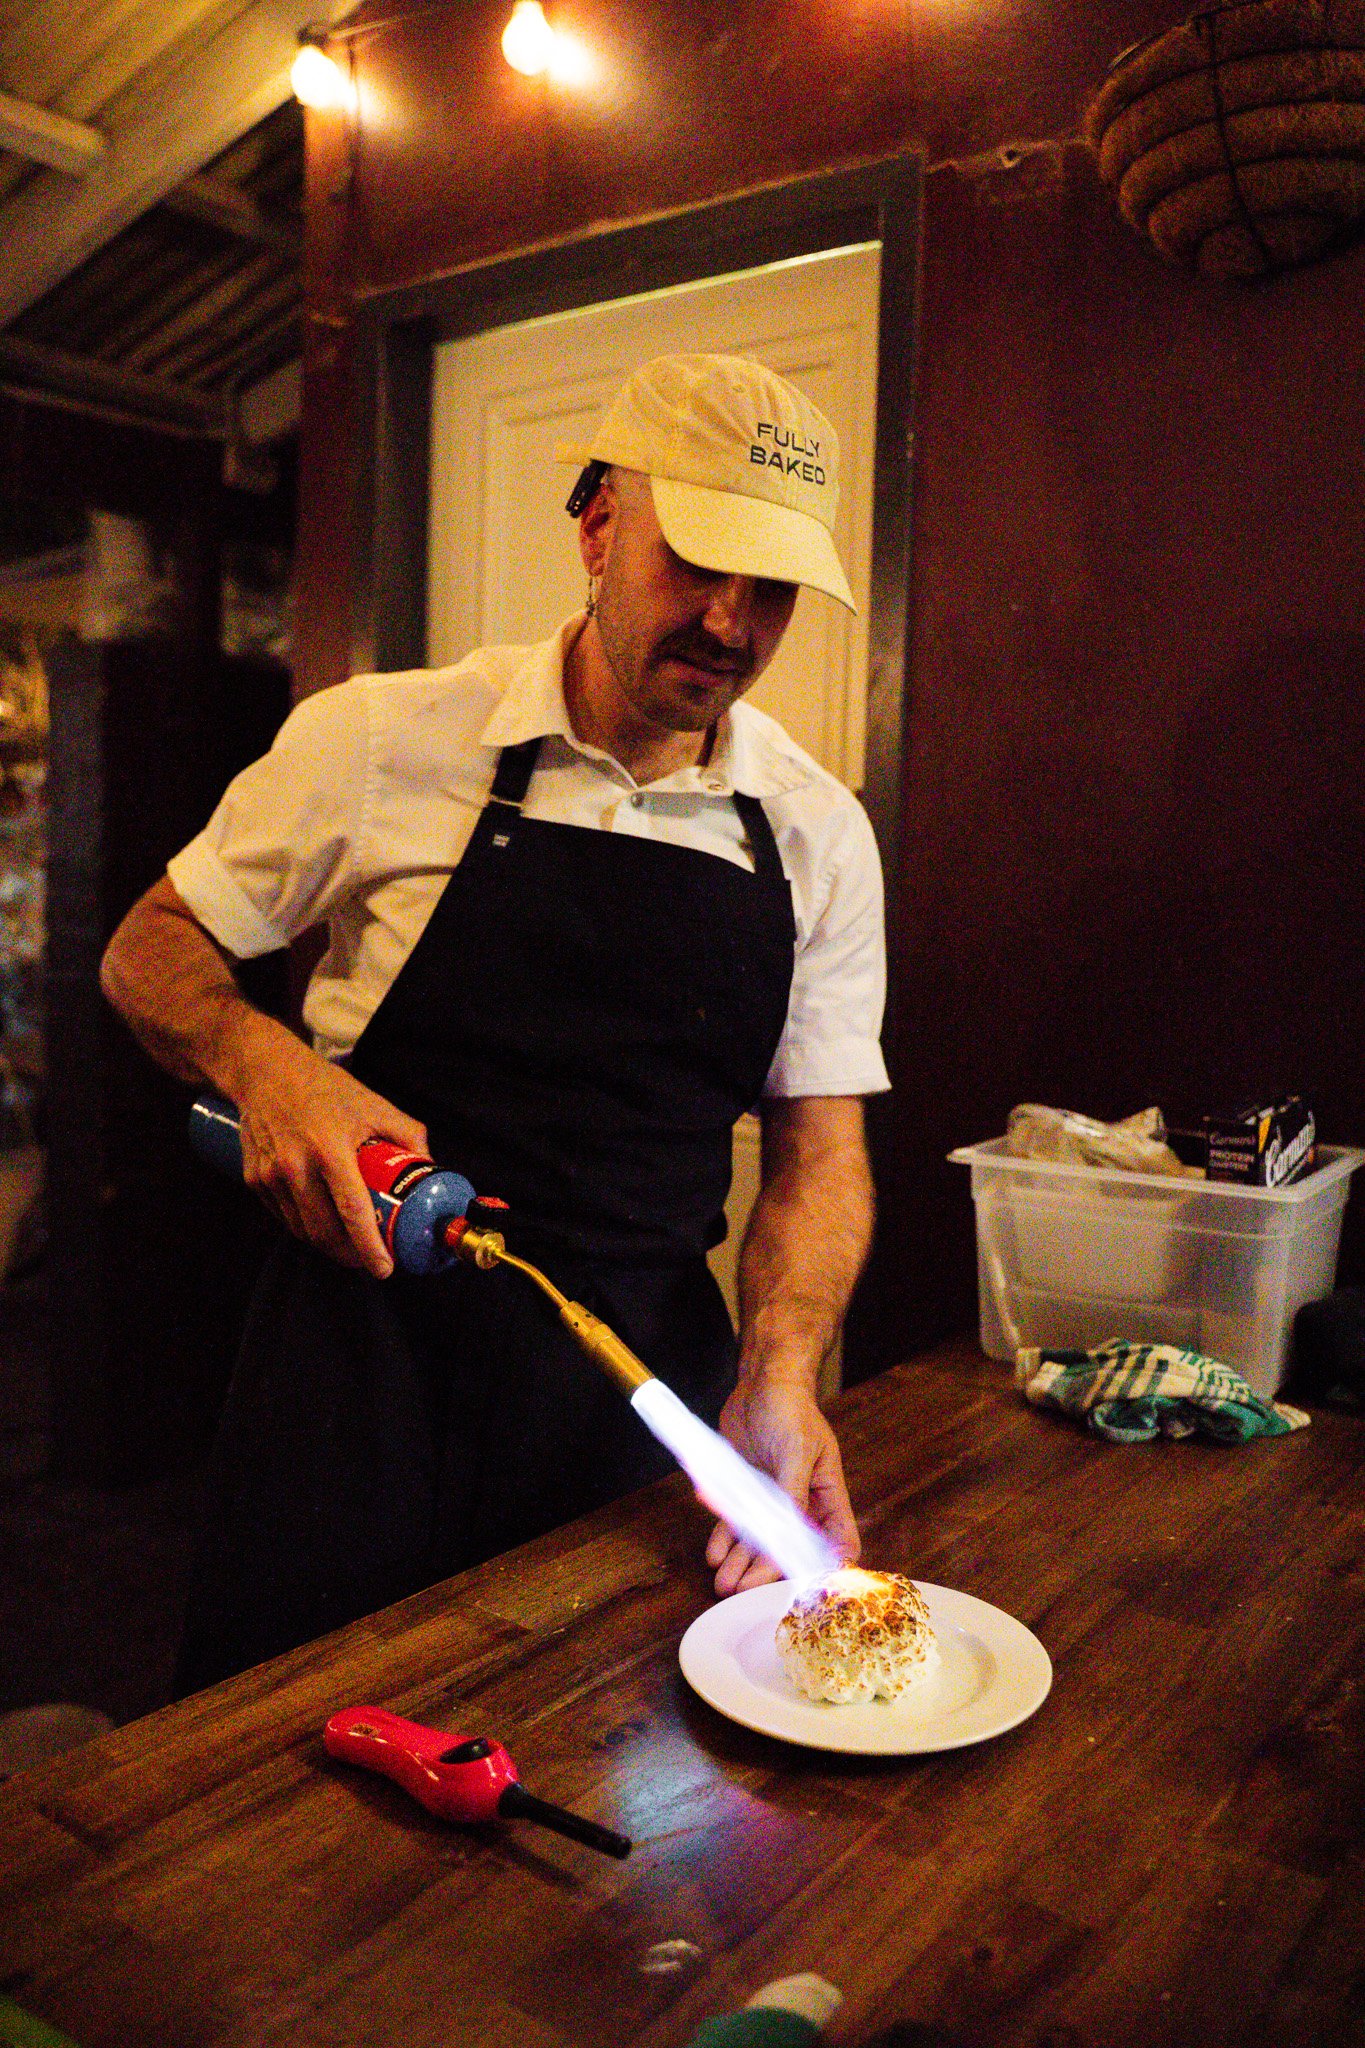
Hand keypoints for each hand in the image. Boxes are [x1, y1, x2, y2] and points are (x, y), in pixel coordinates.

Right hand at [232, 1021, 428, 1277]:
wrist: (266, 1071)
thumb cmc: (324, 1087)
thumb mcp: (374, 1104)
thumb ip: (408, 1134)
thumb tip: (429, 1167)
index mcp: (330, 1148)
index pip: (352, 1211)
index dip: (369, 1247)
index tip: (383, 1268)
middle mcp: (296, 1165)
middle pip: (324, 1231)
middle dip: (350, 1255)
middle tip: (369, 1260)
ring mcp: (270, 1175)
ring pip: (302, 1230)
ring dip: (327, 1246)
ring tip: (349, 1247)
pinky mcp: (254, 1179)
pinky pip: (283, 1217)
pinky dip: (304, 1227)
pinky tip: (321, 1224)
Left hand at [705, 1375, 859, 1596]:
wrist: (761, 1383)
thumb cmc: (790, 1408)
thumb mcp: (798, 1447)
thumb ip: (794, 1489)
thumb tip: (790, 1527)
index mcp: (826, 1494)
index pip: (838, 1540)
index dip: (828, 1566)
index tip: (811, 1587)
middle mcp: (801, 1504)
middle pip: (788, 1549)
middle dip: (767, 1572)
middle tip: (746, 1590)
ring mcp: (770, 1500)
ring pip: (757, 1542)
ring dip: (741, 1564)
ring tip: (724, 1584)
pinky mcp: (744, 1492)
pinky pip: (734, 1524)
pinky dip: (724, 1541)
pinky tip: (714, 1555)